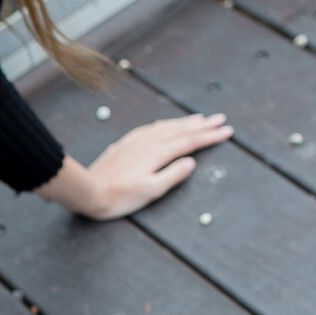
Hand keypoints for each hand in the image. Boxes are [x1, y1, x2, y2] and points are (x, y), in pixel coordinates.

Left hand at [83, 112, 232, 220]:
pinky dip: (164, 124)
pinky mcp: (125, 144)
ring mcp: (135, 141)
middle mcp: (148, 142)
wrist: (88, 191)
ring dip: (185, 122)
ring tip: (199, 118)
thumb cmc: (119, 196)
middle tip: (220, 119)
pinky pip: (150, 128)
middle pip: (181, 130)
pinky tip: (165, 125)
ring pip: (166, 126)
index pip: (190, 142)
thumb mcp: (151, 191)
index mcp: (157, 153)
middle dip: (203, 125)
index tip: (227, 131)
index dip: (210, 137)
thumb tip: (191, 162)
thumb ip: (173, 175)